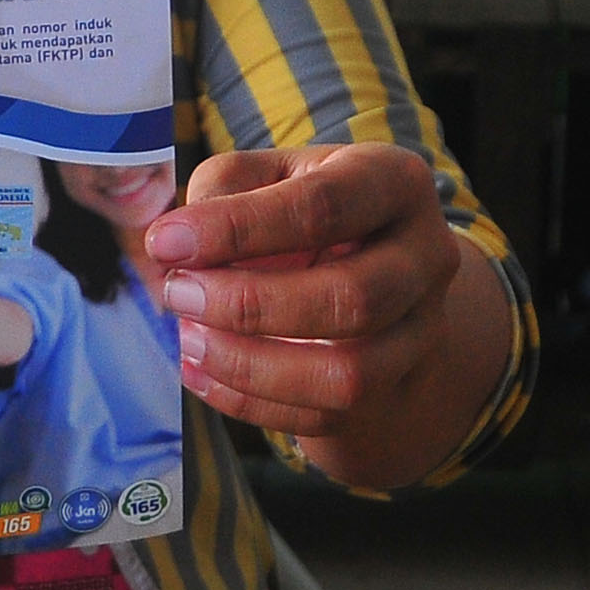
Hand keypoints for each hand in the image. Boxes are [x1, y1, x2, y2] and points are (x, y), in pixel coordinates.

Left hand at [143, 143, 469, 441]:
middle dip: (248, 304)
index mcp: (394, 182)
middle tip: (177, 294)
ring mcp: (421, 330)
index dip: (236, 228)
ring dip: (253, 366)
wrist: (368, 266)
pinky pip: (326, 416)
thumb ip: (223, 191)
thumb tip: (177, 247)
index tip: (164, 242)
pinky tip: (202, 374)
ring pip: (349, 375)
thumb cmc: (304, 210)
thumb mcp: (269, 174)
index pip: (322, 206)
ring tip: (190, 341)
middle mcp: (425, 256)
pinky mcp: (396, 386)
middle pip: (352, 298)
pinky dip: (251, 402)